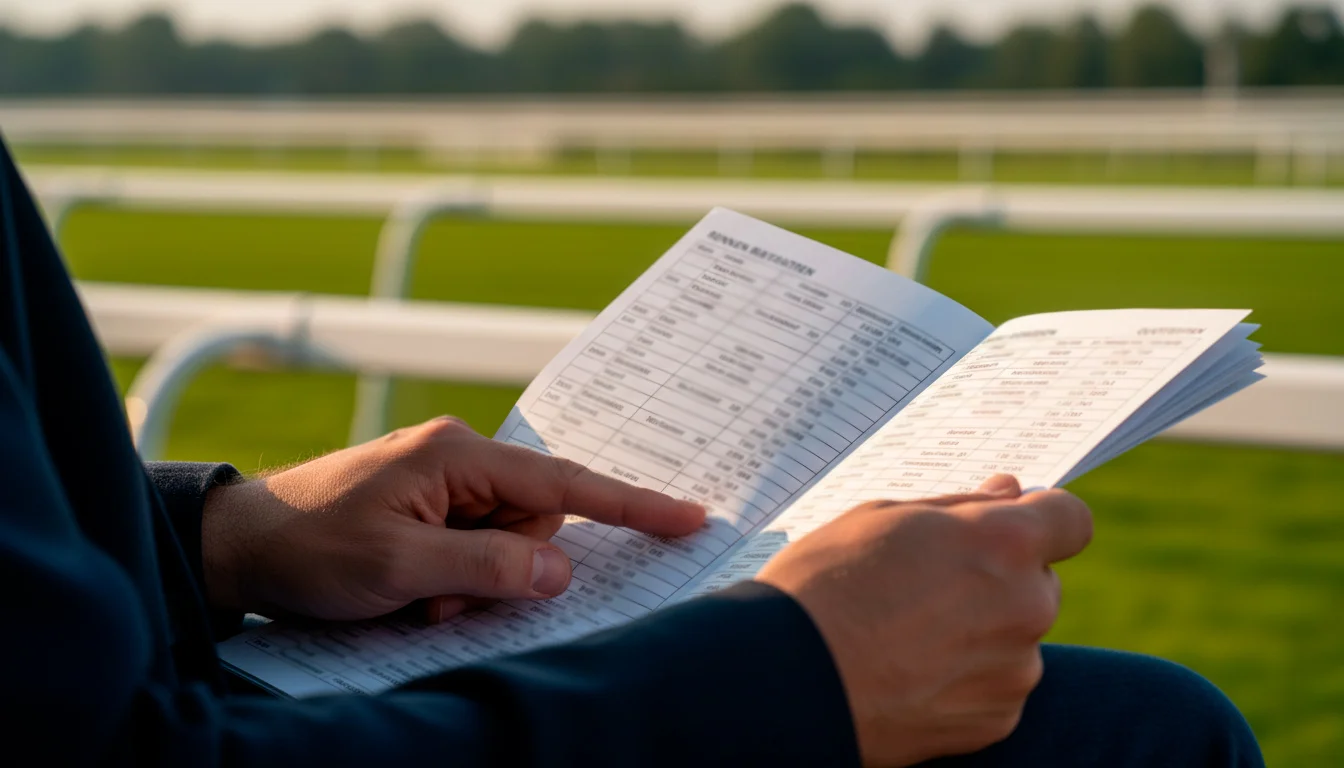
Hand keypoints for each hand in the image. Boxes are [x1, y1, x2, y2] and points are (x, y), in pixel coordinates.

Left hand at [201, 416, 704, 621]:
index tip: (688, 517)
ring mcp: (441, 486)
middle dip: (506, 572)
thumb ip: (488, 567)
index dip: (631, 503)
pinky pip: (472, 552)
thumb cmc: (308, 546)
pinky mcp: (427, 511)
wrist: (238, 547)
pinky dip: (453, 583)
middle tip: (443, 601)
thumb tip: (560, 572)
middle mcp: (458, 462)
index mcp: (458, 455)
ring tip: (415, 599)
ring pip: (504, 547)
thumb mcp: (400, 566)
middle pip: (533, 524)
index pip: (564, 482)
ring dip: (472, 585)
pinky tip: (412, 594)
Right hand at [755, 475, 1091, 767]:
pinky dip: (967, 680)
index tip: (1010, 527)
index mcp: (1002, 543)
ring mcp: (1016, 670)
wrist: (785, 679)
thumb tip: (1009, 492)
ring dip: (982, 632)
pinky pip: (998, 687)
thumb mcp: (882, 518)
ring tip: (907, 636)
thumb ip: (959, 507)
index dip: (1042, 519)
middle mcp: (1026, 605)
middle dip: (1001, 579)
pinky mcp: (997, 720)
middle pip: (1040, 581)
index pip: (1071, 519)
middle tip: (927, 586)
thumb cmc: (824, 583)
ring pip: (1017, 637)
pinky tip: (911, 673)